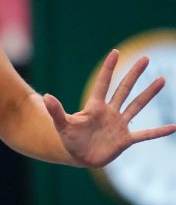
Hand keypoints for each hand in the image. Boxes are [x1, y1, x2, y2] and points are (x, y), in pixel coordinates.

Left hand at [43, 49, 175, 167]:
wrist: (78, 156)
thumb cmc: (69, 138)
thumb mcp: (62, 124)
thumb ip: (56, 111)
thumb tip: (45, 96)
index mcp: (94, 106)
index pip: (103, 83)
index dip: (108, 68)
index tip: (115, 52)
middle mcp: (109, 112)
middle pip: (124, 89)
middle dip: (134, 74)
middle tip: (146, 58)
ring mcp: (119, 124)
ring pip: (136, 105)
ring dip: (149, 93)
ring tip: (161, 79)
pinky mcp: (125, 139)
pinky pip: (145, 134)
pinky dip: (159, 131)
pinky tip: (174, 126)